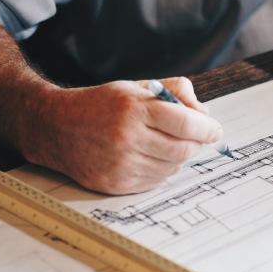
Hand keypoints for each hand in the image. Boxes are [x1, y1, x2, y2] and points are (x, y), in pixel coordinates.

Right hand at [20, 77, 224, 194]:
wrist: (56, 127)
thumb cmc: (100, 105)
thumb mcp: (136, 87)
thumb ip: (174, 91)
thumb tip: (204, 113)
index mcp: (134, 109)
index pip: (186, 123)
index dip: (208, 129)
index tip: (215, 130)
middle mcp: (127, 138)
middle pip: (184, 149)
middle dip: (195, 143)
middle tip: (193, 137)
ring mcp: (121, 164)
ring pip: (172, 168)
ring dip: (177, 157)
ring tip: (164, 144)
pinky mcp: (115, 184)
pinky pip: (155, 182)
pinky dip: (160, 170)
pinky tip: (149, 157)